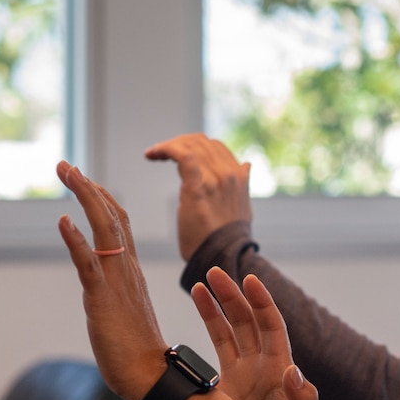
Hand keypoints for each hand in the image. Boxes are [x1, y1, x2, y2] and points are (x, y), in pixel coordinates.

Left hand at [56, 162, 171, 399]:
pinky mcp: (103, 298)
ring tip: (67, 173)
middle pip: (111, 216)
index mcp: (132, 272)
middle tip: (66, 165)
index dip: (101, 198)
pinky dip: (76, 239)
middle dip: (88, 187)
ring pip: (104, 229)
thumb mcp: (123, 314)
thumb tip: (104, 291)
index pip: (119, 223)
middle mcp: (127, 269)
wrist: (150, 376)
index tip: (84, 179)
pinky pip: (89, 263)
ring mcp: (117, 281)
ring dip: (85, 198)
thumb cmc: (138, 353)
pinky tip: (63, 220)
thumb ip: (115, 295)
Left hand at [145, 133, 254, 260]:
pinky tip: (152, 154)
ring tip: (154, 154)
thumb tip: (247, 165)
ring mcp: (216, 179)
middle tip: (161, 153)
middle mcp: (230, 173)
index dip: (194, 145)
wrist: (222, 257)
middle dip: (179, 143)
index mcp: (239, 176)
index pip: (215, 146)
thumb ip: (242, 184)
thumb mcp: (242, 206)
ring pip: (191, 145)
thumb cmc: (226, 237)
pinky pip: (183, 155)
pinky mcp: (199, 186)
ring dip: (169, 145)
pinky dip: (166, 148)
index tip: (176, 154)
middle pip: (201, 142)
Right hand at [191, 267, 321, 399]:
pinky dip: (202, 338)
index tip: (247, 280)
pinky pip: (213, 356)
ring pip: (228, 334)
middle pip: (247, 322)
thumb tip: (294, 371)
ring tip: (199, 285)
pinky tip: (186, 327)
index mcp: (281, 369)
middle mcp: (262, 368)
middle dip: (232, 297)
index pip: (271, 326)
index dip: (261, 302)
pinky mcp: (225, 392)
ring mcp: (243, 378)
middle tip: (214, 274)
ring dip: (215, 309)